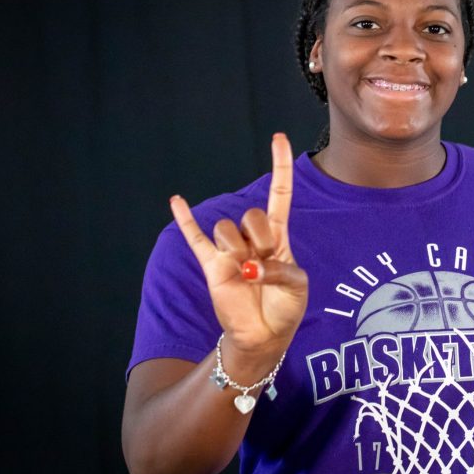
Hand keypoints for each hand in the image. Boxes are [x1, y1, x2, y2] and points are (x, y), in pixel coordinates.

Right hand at [169, 133, 307, 357]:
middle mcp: (251, 238)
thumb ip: (279, 271)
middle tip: (265, 258)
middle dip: (260, 236)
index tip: (278, 137)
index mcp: (278, 236)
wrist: (264, 335)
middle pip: (250, 215)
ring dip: (238, 249)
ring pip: (226, 229)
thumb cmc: (286, 307)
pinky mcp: (213, 266)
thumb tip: (248, 268)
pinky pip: (195, 238)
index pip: (279, 194)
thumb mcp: (297, 287)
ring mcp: (230, 250)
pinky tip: (176, 201)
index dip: (279, 167)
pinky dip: (185, 220)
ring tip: (247, 272)